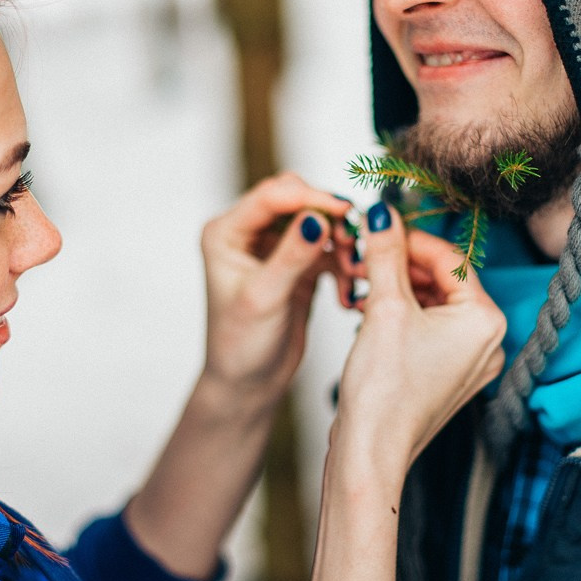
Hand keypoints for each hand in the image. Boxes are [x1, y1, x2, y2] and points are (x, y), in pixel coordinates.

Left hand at [198, 172, 353, 405]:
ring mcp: (275, 247)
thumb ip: (291, 256)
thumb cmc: (240, 345)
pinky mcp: (298, 264)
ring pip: (318, 222)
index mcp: (226, 232)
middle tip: (353, 241)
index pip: (272, 196)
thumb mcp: (264, 298)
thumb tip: (317, 218)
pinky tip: (348, 291)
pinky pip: (329, 248)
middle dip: (329, 217)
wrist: (248, 383)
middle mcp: (248, 233)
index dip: (310, 197)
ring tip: (354, 270)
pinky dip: (343, 263)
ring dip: (341, 241)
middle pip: (298, 200)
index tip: (344, 210)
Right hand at [335, 203, 506, 474]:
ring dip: (397, 288)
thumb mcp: (384, 307)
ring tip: (361, 281)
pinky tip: (368, 310)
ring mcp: (469, 361)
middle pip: (442, 280)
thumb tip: (382, 214)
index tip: (377, 228)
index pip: (449, 258)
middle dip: (400, 265)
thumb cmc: (384, 390)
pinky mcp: (447, 374)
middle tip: (363, 254)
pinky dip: (401, 314)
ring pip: (433, 304)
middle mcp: (488, 341)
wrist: (370, 452)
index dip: (409, 239)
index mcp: (485, 319)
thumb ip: (386, 253)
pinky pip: (428, 329)